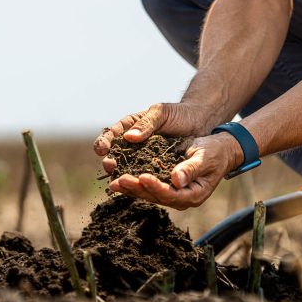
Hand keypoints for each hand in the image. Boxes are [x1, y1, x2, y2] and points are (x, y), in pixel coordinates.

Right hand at [93, 102, 210, 174]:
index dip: (104, 142)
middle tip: (110, 166)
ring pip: (127, 167)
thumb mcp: (161, 113)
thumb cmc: (179, 114)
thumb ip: (147, 123)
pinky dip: (138, 181)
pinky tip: (136, 188)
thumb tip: (129, 137)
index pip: (111, 134)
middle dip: (110, 161)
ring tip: (119, 180)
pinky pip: (143, 175)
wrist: (199, 123)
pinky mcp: (154, 167)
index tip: (103, 149)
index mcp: (130, 126)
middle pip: (115, 154)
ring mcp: (143, 156)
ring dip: (121, 174)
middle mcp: (133, 142)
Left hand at [108, 133, 243, 209]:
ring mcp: (174, 194)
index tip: (142, 177)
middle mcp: (182, 198)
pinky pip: (149, 188)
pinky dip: (135, 183)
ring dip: (132, 189)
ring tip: (114, 183)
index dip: (156, 187)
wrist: (220, 150)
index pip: (171, 194)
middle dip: (137, 189)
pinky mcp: (167, 187)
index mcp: (194, 195)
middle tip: (119, 180)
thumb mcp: (205, 157)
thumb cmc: (215, 152)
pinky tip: (120, 179)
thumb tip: (176, 180)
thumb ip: (191, 169)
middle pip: (156, 197)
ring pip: (150, 194)